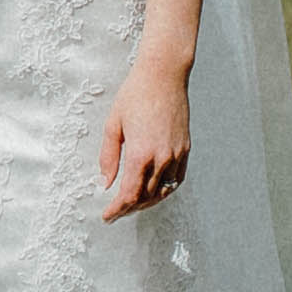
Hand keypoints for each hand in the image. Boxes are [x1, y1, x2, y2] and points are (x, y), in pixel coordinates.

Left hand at [94, 58, 192, 222]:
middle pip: (146, 197)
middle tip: (115, 212)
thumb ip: (108, 157)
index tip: (107, 216)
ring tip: (132, 205)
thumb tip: (105, 183)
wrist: (164, 75)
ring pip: (163, 191)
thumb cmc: (135, 95)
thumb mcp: (113, 125)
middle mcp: (162, 158)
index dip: (117, 210)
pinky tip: (153, 191)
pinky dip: (164, 190)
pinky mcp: (185, 149)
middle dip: (129, 209)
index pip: (129, 195)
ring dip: (147, 202)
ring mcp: (177, 154)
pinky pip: (177, 179)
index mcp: (141, 153)